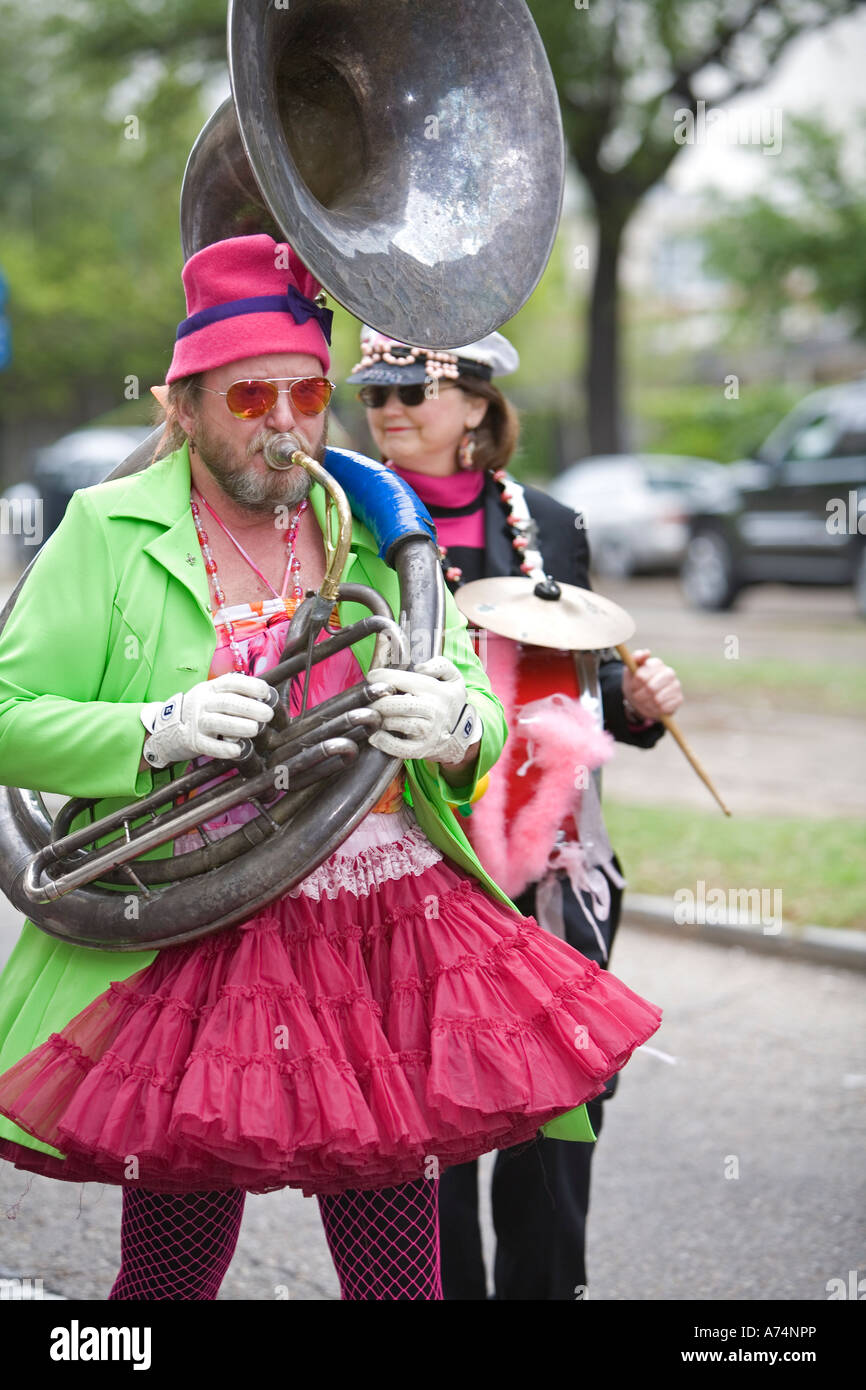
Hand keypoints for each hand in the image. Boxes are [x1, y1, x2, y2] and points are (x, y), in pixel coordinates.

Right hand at [140, 673, 275, 769]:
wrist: (167, 728)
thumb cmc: (201, 711)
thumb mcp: (212, 695)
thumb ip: (234, 695)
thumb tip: (266, 697)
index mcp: (211, 689)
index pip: (230, 682)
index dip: (249, 685)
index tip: (265, 692)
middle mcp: (203, 703)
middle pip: (226, 702)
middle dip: (249, 707)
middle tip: (267, 714)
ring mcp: (197, 722)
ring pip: (218, 722)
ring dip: (238, 726)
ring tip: (254, 729)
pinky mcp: (193, 742)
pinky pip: (209, 746)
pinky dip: (223, 749)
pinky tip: (237, 750)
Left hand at [366, 656, 481, 763]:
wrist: (461, 733)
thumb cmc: (448, 701)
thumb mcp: (453, 677)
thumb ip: (439, 665)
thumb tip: (419, 668)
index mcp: (437, 690)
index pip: (404, 680)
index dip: (383, 677)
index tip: (372, 677)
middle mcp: (433, 711)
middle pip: (396, 704)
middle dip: (378, 701)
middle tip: (369, 699)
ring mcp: (427, 732)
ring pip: (396, 723)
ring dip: (379, 719)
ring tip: (372, 714)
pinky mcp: (421, 749)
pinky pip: (399, 748)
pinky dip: (384, 742)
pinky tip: (375, 736)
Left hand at [622, 649, 682, 721]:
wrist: (642, 700)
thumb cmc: (636, 683)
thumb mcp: (630, 671)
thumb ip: (635, 658)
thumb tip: (646, 652)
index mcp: (657, 664)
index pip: (641, 676)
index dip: (635, 684)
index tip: (633, 686)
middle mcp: (669, 673)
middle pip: (650, 688)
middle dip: (640, 695)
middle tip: (637, 695)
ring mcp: (676, 686)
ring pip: (657, 700)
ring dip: (647, 703)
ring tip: (645, 700)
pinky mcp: (679, 699)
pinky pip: (664, 708)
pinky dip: (656, 709)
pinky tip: (654, 705)